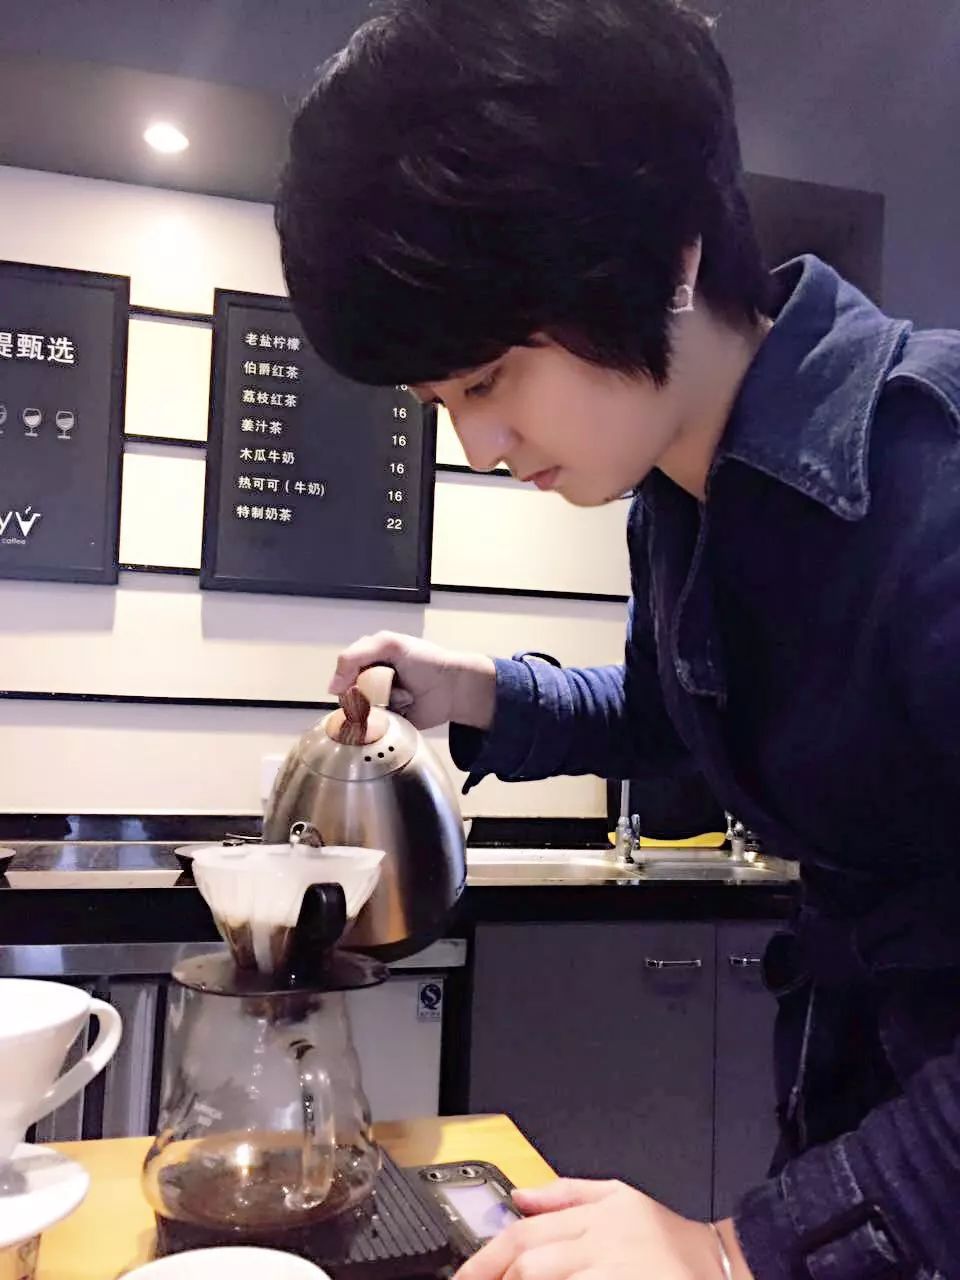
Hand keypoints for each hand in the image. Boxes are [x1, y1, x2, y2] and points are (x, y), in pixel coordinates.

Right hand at [329, 631, 496, 730]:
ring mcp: (379, 705)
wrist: (452, 687)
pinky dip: (385, 722)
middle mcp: (369, 683)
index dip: (347, 680)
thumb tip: (331, 689)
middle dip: (366, 694)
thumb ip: (355, 656)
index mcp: (367, 661)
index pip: (342, 674)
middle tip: (386, 690)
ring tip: (402, 699)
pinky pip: (374, 729)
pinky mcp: (389, 724)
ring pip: (361, 714)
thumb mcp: (389, 645)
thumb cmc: (424, 661)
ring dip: (379, 707)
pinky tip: (402, 711)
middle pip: (349, 696)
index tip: (359, 682)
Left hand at [455, 1179, 752, 1279]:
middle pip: (530, 1263)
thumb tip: (519, 1196)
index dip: (486, 1259)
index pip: (524, 1233)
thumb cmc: (673, 1243)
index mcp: (597, 1214)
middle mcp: (602, 1242)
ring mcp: (614, 1273)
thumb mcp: (622, 1199)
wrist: (725, 1269)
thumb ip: (567, 1194)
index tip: (462, 1277)